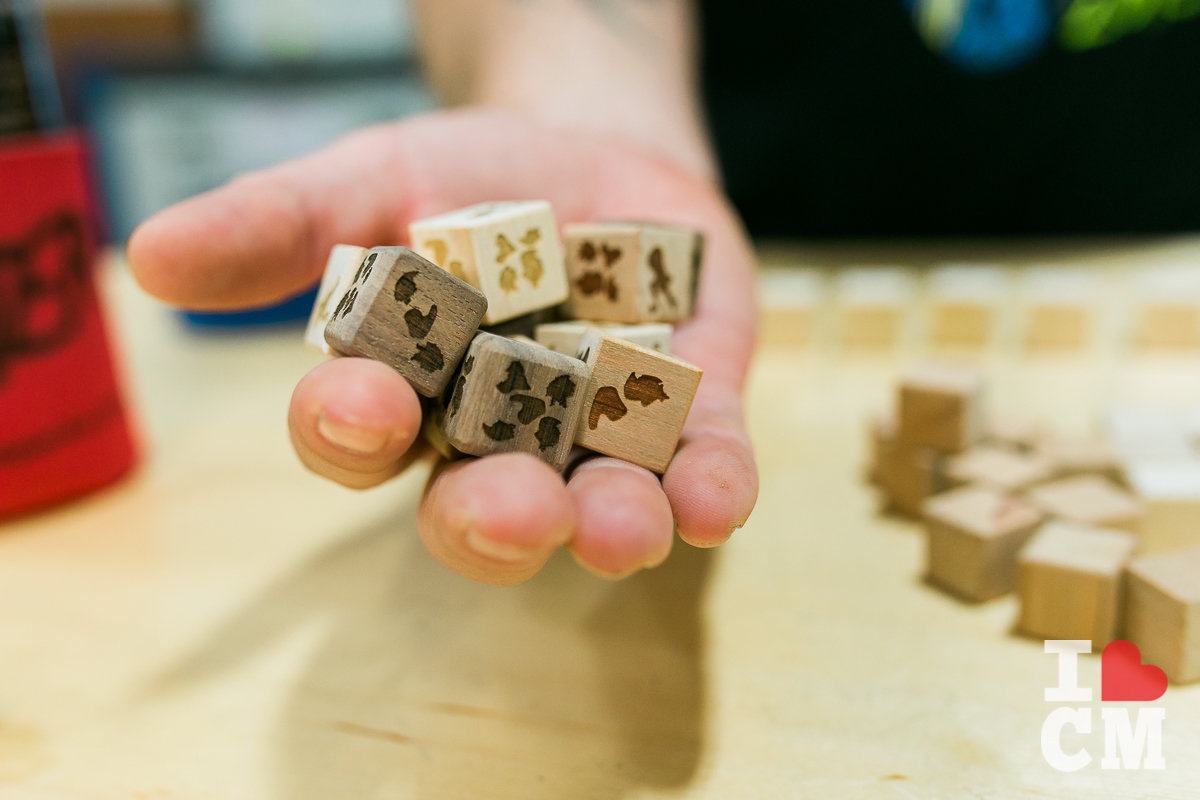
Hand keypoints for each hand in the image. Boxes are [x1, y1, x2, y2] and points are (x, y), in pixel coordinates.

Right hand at [128, 108, 758, 584]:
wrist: (593, 146)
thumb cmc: (468, 179)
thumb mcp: (371, 180)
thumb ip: (280, 224)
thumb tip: (149, 256)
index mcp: (407, 402)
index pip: (363, 440)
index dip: (355, 432)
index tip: (360, 407)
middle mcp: (498, 444)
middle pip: (481, 507)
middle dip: (495, 519)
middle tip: (512, 514)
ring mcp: (598, 437)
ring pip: (595, 505)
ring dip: (611, 524)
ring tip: (623, 527)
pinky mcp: (691, 413)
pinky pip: (701, 465)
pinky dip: (709, 487)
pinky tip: (714, 502)